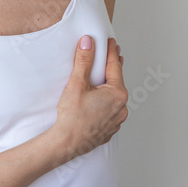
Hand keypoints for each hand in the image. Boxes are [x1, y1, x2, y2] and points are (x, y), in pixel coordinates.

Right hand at [53, 36, 127, 158]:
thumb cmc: (72, 117)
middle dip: (111, 69)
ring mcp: (117, 120)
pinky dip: (104, 103)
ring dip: (107, 87)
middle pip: (116, 82)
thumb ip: (84, 61)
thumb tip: (88, 43)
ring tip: (99, 80)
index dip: (111, 52)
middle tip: (109, 56)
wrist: (66, 144)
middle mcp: (122, 108)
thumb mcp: (77, 84)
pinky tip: (95, 101)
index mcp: (117, 94)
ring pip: (113, 97)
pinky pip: (109, 111)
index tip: (110, 42)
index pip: (115, 66)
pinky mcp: (109, 129)